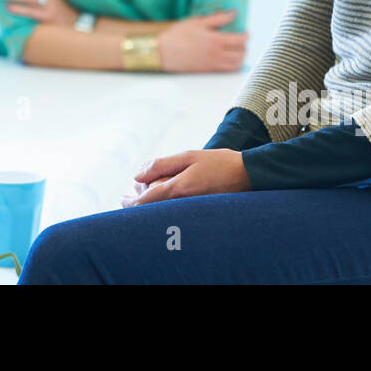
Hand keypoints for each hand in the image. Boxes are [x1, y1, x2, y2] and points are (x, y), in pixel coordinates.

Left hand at [121, 150, 250, 206]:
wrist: (248, 176)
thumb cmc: (219, 163)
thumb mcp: (189, 156)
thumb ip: (162, 165)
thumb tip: (137, 176)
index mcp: (179, 188)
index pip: (146, 201)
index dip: (130, 203)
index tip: (122, 199)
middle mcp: (183, 204)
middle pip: (152, 209)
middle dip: (140, 202)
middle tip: (131, 195)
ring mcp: (191, 211)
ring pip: (163, 211)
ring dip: (152, 204)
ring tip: (145, 193)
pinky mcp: (198, 213)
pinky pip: (175, 212)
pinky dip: (165, 205)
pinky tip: (165, 195)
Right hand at [157, 11, 248, 71]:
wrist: (162, 52)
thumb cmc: (177, 35)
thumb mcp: (197, 22)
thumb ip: (217, 18)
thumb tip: (233, 13)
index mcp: (215, 40)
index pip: (240, 40)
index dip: (246, 36)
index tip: (245, 32)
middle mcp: (216, 54)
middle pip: (241, 53)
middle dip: (244, 47)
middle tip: (241, 42)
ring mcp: (212, 64)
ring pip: (236, 65)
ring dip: (240, 58)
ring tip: (237, 51)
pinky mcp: (207, 71)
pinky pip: (226, 71)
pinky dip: (232, 66)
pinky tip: (228, 60)